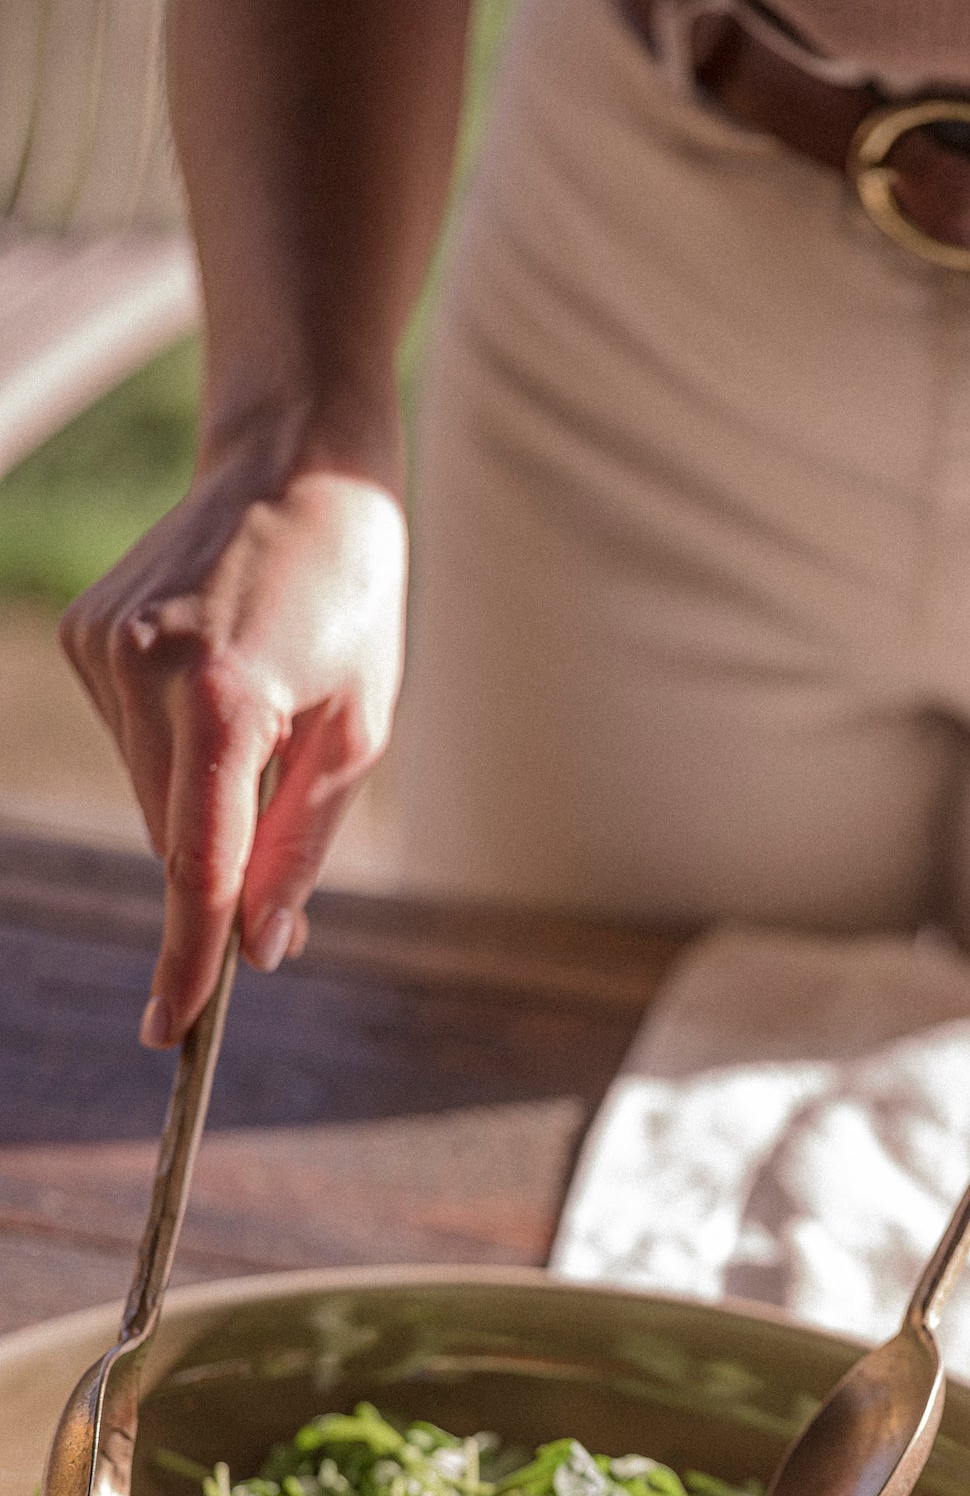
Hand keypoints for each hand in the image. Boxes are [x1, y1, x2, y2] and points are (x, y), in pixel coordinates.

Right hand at [61, 444, 407, 1044]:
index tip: (173, 1029)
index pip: (196, 864)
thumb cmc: (352, 600)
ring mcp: (101, 650)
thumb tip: (262, 950)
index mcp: (222, 698)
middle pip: (175, 841)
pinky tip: (223, 685)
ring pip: (153, 799)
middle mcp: (142, 671)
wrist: (298, 467)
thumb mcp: (359, 734)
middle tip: (289, 857)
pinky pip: (133, 746)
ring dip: (207, 803)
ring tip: (270, 720)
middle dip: (223, 877)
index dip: (188, 956)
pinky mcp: (84, 636)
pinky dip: (178, 753)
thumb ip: (302, 847)